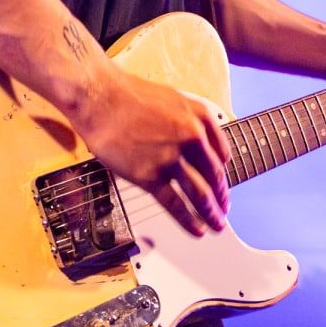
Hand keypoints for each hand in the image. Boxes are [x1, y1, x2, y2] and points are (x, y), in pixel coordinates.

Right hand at [76, 65, 231, 237]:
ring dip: (211, 213)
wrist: (101, 98)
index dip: (223, 176)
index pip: (222, 155)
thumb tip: (204, 144)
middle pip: (214, 176)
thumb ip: (193, 121)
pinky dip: (189, 220)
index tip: (222, 187)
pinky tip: (197, 230)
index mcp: (200, 117)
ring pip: (200, 193)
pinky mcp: (150, 175)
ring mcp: (171, 158)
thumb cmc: (131, 96)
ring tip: (216, 225)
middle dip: (221, 198)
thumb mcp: (175, 99)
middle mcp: (192, 137)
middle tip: (224, 211)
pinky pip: (176, 204)